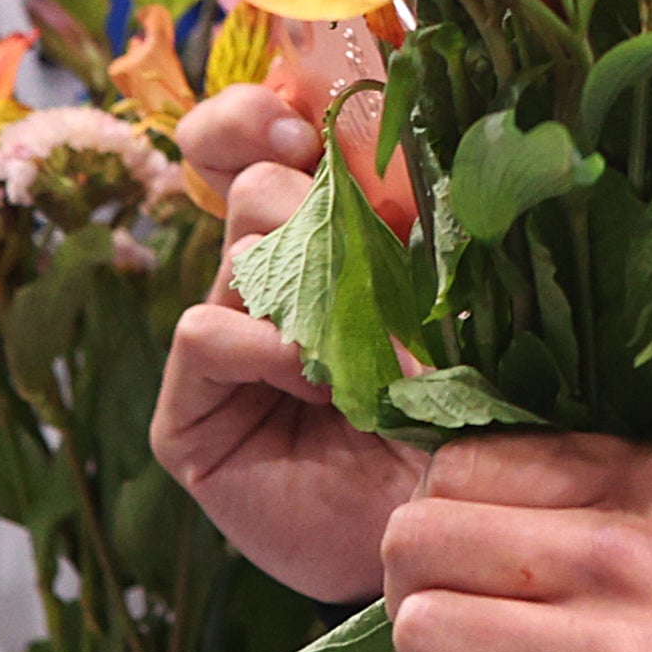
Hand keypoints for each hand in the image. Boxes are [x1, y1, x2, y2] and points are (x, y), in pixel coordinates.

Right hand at [150, 104, 421, 606]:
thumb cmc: (459, 419)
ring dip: (307, 282)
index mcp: (323, 242)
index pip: (252, 139)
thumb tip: (413, 153)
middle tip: (366, 240)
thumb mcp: (453, 310)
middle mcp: (262, 283)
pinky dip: (262, 345)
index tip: (305, 126)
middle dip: (310, 200)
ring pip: (234, 250)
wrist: (441, 536)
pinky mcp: (192, 416)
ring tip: (362, 336)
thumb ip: (422, 235)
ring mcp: (221, 348)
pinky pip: (203, 334)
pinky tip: (316, 380)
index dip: (258, 114)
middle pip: (251, 185)